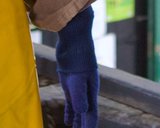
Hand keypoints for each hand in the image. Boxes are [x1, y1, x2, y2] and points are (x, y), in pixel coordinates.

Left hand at [55, 7, 98, 127]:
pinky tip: (67, 122)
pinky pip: (71, 103)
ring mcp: (78, 87)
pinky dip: (70, 113)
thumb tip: (82, 113)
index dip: (89, 127)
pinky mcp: (69, 83)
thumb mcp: (77, 78)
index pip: (91, 115)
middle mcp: (87, 91)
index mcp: (92, 91)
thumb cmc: (78, 56)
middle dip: (84, 126)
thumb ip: (79, 96)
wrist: (73, 39)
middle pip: (86, 115)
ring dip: (77, 122)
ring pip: (79, 110)